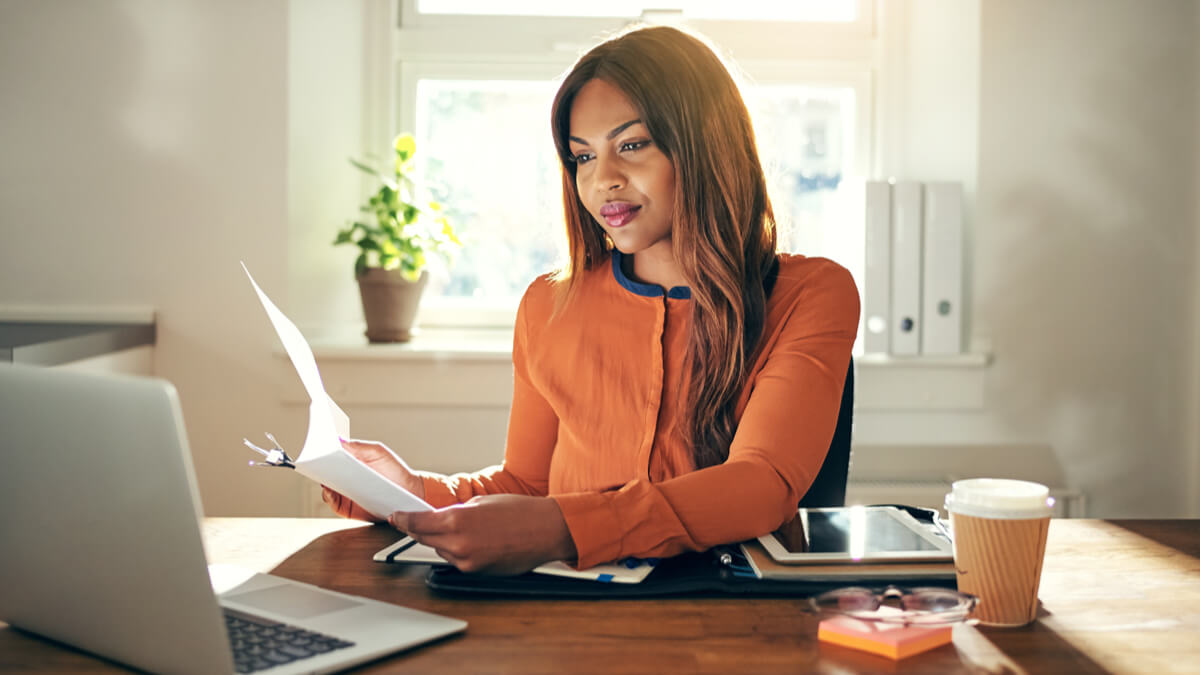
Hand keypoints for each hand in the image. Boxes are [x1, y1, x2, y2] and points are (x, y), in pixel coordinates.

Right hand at [321, 438, 424, 521]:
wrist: (409, 492)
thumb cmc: (394, 470)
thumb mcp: (378, 452)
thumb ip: (359, 447)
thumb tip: (338, 440)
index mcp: (350, 461)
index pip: (331, 456)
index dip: (323, 451)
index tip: (318, 448)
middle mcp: (345, 477)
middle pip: (325, 471)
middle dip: (319, 466)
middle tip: (316, 461)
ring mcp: (344, 493)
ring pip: (326, 487)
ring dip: (322, 481)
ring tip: (323, 476)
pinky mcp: (346, 508)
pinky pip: (332, 503)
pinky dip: (328, 497)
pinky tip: (330, 491)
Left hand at [389, 494, 576, 574]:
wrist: (546, 530)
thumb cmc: (520, 512)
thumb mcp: (481, 502)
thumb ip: (456, 511)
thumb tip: (440, 518)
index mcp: (457, 519)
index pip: (417, 522)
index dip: (403, 519)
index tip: (395, 517)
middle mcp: (458, 542)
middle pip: (424, 538)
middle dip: (419, 529)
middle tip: (414, 521)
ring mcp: (466, 560)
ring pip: (440, 550)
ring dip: (442, 540)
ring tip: (462, 528)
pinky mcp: (476, 571)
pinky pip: (456, 560)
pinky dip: (457, 550)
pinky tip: (472, 540)